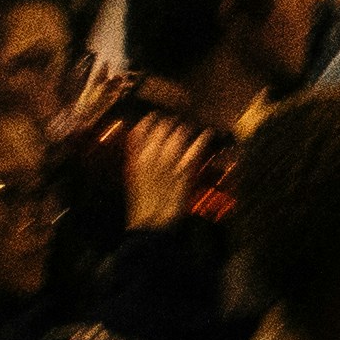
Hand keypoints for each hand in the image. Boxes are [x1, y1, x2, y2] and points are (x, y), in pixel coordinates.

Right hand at [116, 117, 198, 232]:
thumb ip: (134, 152)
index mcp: (136, 156)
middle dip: (170, 123)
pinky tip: (208, 133)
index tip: (157, 116)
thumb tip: (137, 132)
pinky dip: (204, 138)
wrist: (151, 223)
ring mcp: (170, 161)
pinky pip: (197, 147)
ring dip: (185, 129)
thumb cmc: (141, 200)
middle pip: (164, 126)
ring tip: (188, 128)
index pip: (143, 127)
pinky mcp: (186, 169)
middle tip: (176, 122)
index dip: (152, 119)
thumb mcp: (131, 174)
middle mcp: (152, 155)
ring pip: (180, 133)